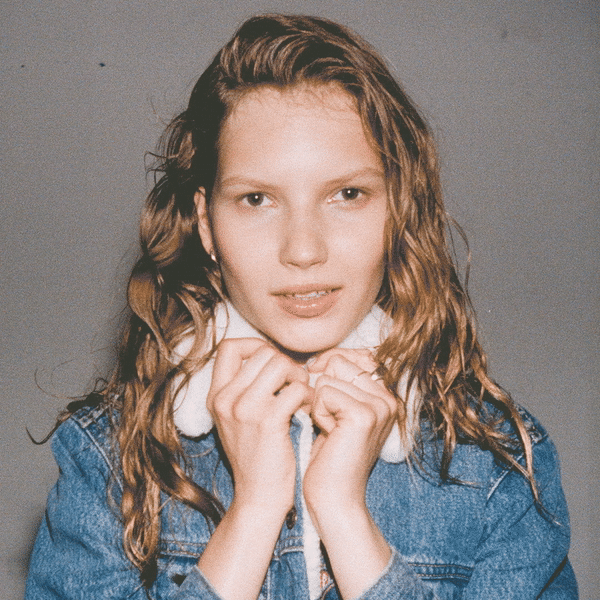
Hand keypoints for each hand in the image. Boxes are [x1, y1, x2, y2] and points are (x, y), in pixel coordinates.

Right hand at [198, 338, 311, 599]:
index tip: (274, 365)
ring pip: (280, 363)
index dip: (256, 346)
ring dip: (299, 376)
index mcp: (216, 396)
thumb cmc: (258, 458)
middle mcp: (225, 398)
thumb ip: (246, 389)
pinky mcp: (268, 421)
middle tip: (296, 384)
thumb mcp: (238, 420)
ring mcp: (244, 409)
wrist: (259, 499)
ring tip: (302, 396)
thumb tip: (273, 357)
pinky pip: (297, 388)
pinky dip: (308, 395)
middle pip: (262, 351)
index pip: (230, 345)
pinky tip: (308, 411)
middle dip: (287, 363)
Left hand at [304, 348, 396, 515]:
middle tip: (330, 421)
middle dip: (322, 389)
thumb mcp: (335, 411)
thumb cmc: (329, 455)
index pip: (352, 355)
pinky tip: (329, 435)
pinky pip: (324, 393)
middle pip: (338, 362)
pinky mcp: (364, 415)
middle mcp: (388, 397)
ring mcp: (379, 406)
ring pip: (327, 378)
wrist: (335, 498)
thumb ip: (337, 381)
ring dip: (319, 404)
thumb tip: (320, 358)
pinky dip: (318, 414)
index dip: (327, 367)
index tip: (321, 394)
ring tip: (330, 430)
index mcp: (385, 395)